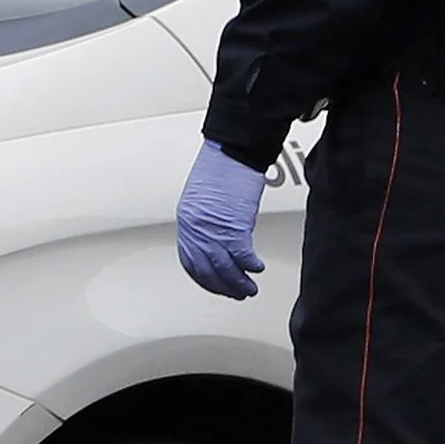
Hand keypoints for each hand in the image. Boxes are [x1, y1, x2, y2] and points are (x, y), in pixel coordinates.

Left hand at [175, 139, 269, 298]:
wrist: (233, 150)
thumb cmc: (221, 167)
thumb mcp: (204, 199)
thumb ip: (207, 222)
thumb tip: (217, 239)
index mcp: (187, 219)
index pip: (190, 260)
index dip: (203, 278)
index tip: (215, 285)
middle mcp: (196, 226)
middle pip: (206, 268)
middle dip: (222, 286)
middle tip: (235, 293)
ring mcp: (214, 228)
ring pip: (224, 267)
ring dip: (238, 283)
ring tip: (249, 289)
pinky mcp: (235, 225)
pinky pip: (242, 256)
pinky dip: (250, 267)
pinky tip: (257, 269)